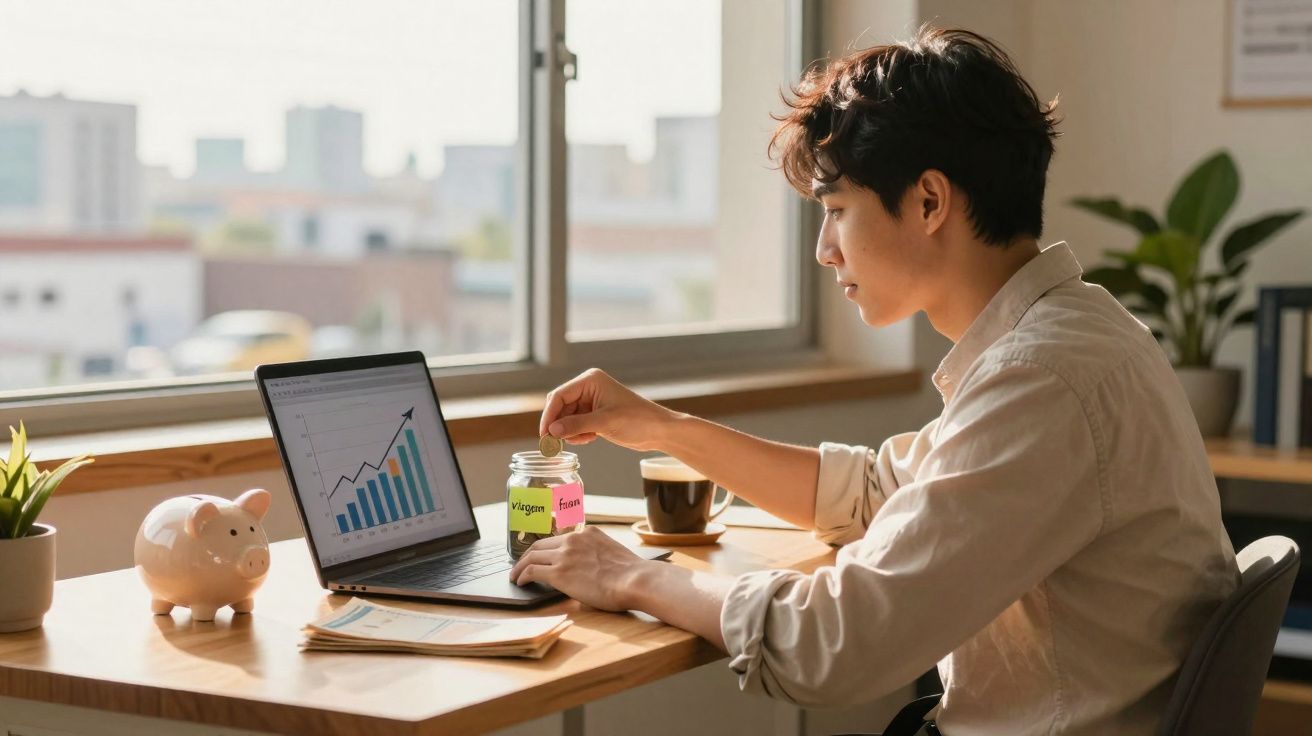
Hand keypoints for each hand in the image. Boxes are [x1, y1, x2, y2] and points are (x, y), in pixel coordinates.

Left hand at [509, 526, 651, 610]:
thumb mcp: (611, 554)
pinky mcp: (559, 573)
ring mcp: (565, 555)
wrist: (635, 580)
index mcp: (587, 533)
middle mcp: (573, 539)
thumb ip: (595, 556)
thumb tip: (587, 570)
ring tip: (515, 575)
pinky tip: (520, 582)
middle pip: (540, 544)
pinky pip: (532, 571)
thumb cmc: (631, 575)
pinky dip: (522, 576)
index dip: (545, 548)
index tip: (540, 555)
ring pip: (532, 556)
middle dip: (528, 555)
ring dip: (520, 566)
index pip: (558, 539)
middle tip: (521, 564)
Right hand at [539, 368, 677, 450]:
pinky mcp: (595, 414)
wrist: (658, 430)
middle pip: (560, 406)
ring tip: (583, 439)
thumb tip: (551, 431)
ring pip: (567, 417)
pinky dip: (578, 434)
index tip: (544, 434)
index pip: (559, 395)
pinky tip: (591, 439)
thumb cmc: (637, 420)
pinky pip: (576, 424)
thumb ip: (576, 425)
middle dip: (558, 425)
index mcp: (590, 380)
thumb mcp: (605, 423)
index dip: (549, 415)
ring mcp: (591, 401)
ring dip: (570, 431)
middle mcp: (588, 388)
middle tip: (554, 444)